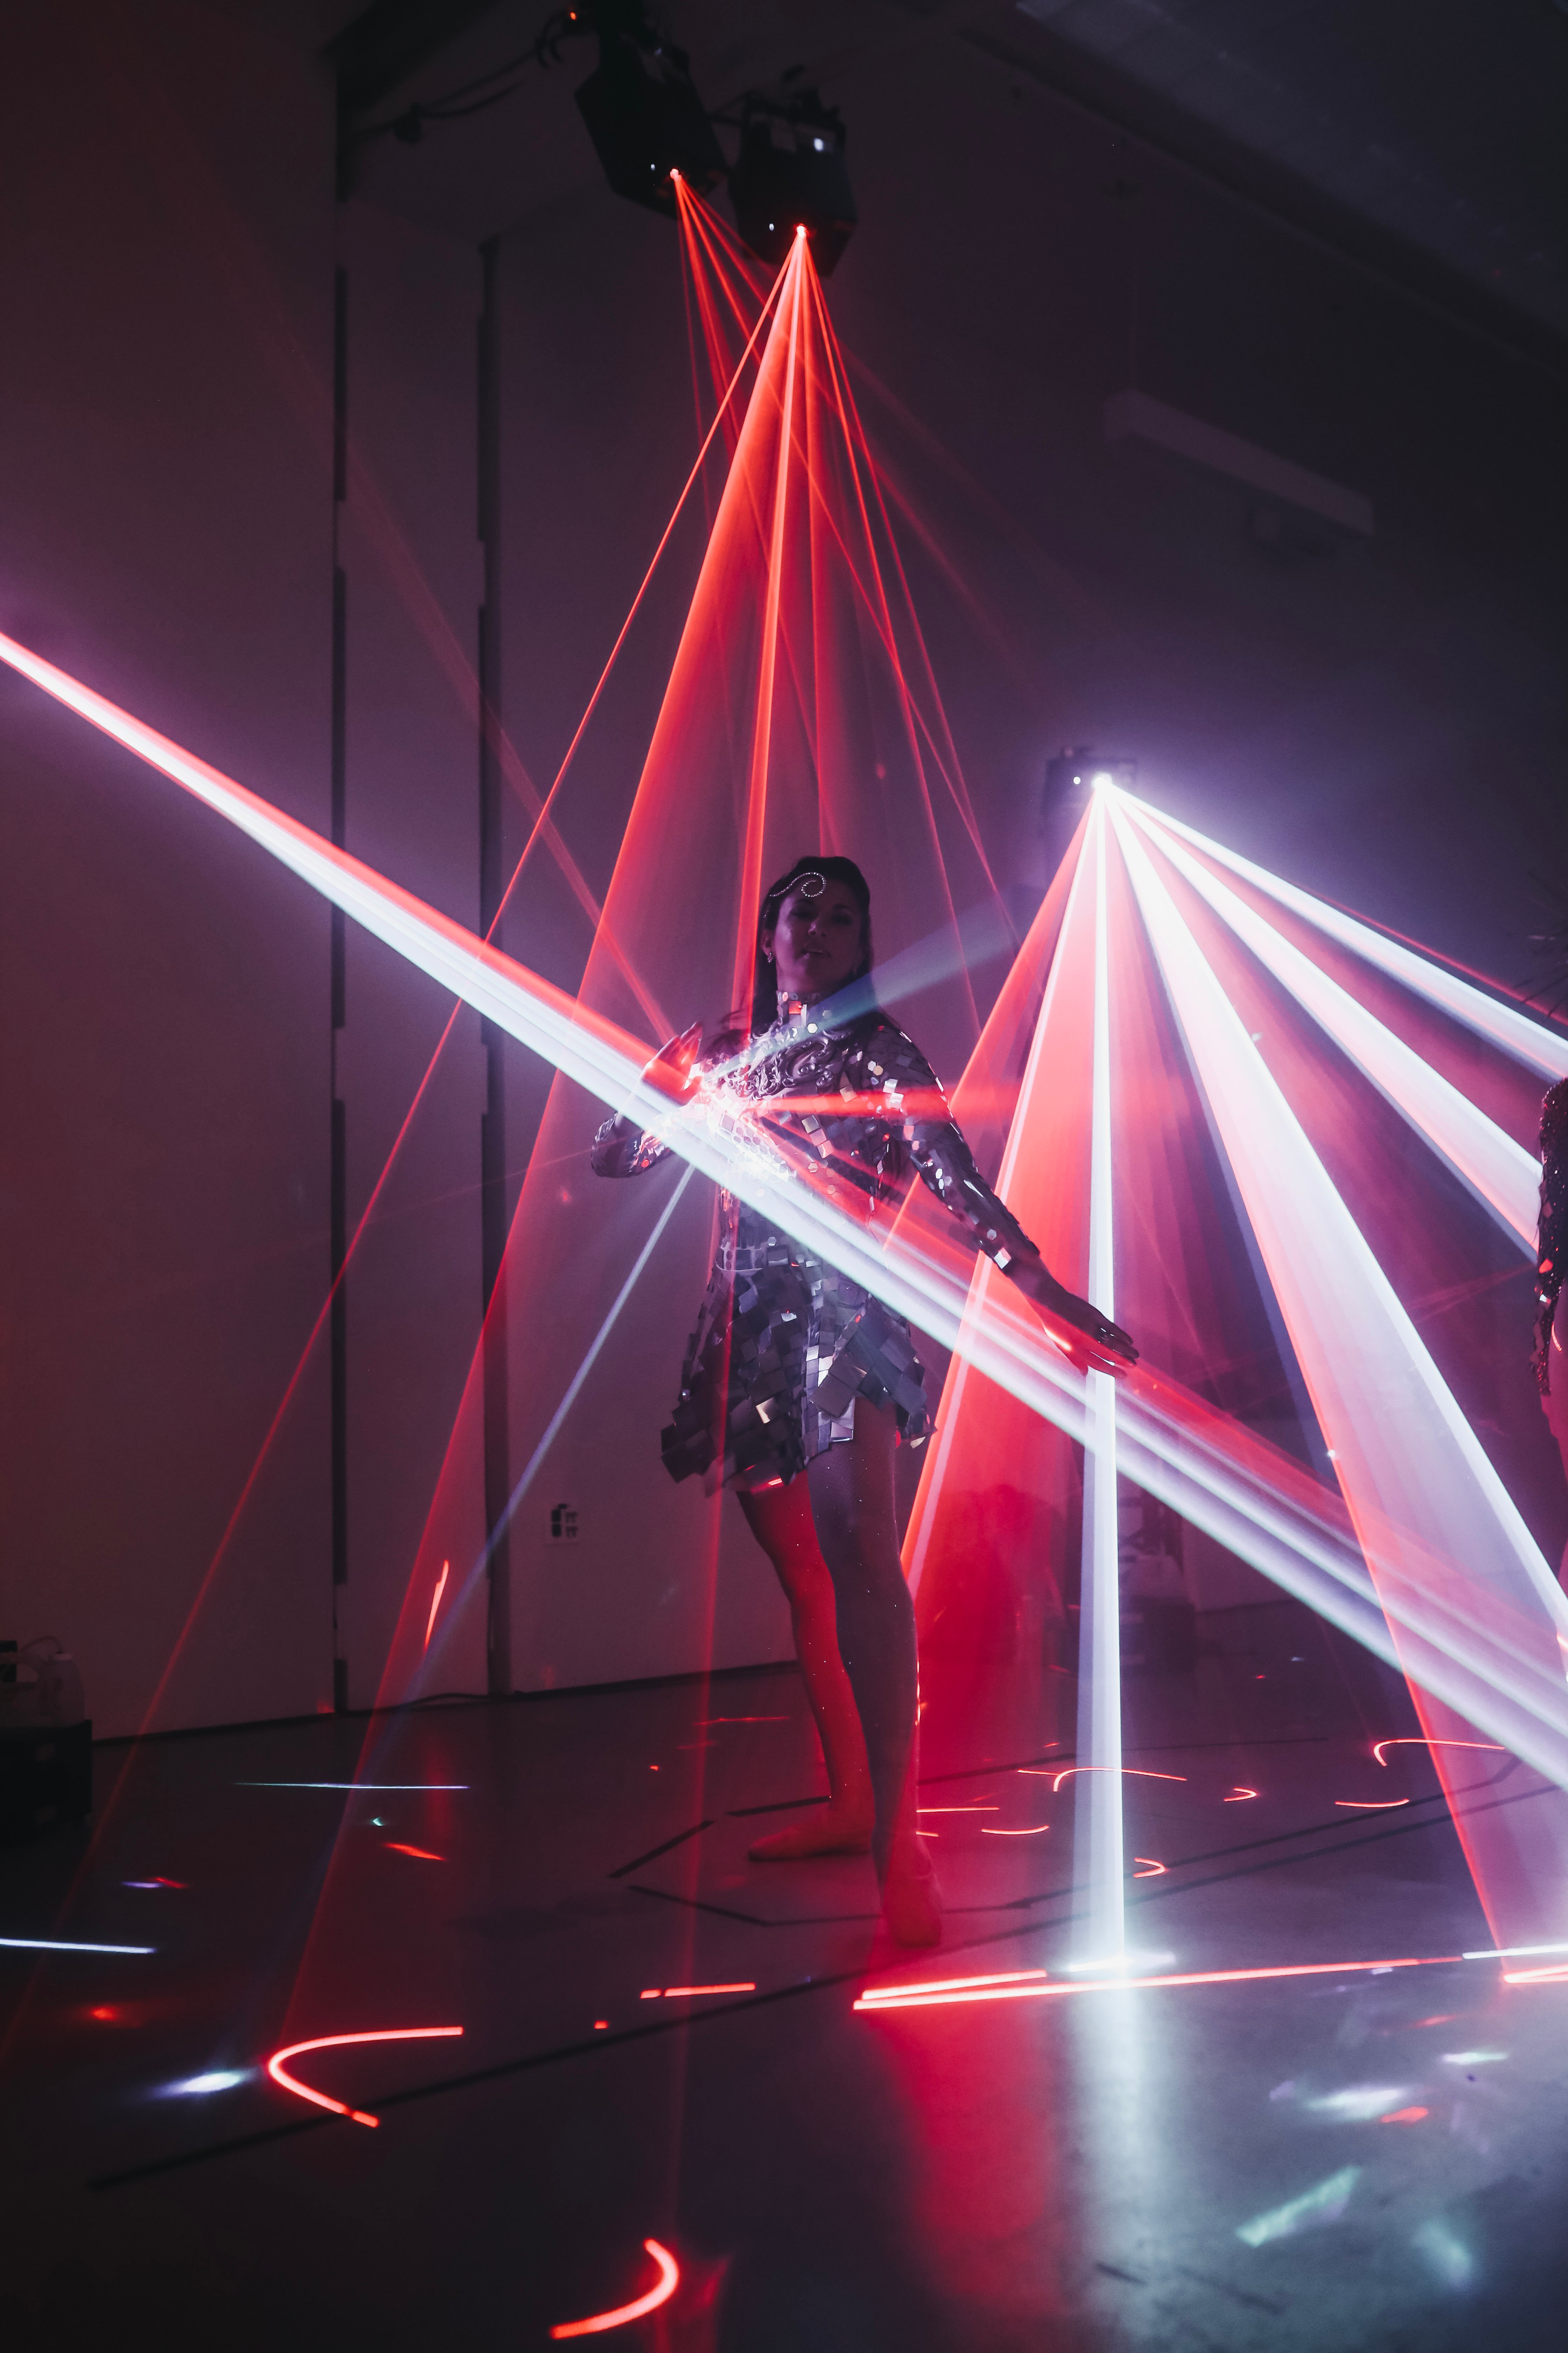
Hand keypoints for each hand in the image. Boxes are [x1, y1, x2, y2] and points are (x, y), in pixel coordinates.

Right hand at [640, 1021, 704, 1106]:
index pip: (689, 1055)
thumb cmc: (665, 1103)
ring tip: (692, 1030)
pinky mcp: (654, 1067)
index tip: (700, 1034)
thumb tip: (699, 1077)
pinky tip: (676, 1040)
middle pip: (684, 1048)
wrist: (647, 1107)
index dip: (695, 1044)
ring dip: (684, 1039)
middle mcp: (673, 1065)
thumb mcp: (684, 1098)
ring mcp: (663, 1065)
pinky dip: (669, 1048)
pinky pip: (663, 1055)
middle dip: (691, 1037)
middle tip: (699, 1025)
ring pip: (675, 1049)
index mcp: (681, 1071)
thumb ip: (693, 1089)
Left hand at [1011, 1260, 1137, 1377]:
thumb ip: (1074, 1359)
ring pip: (1112, 1341)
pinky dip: (1121, 1334)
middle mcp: (1083, 1339)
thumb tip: (1085, 1373)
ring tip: (1136, 1355)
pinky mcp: (1095, 1315)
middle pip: (1107, 1354)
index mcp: (1074, 1348)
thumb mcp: (1060, 1344)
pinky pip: (1111, 1327)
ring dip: (1125, 1349)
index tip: (1122, 1376)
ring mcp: (1090, 1326)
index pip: (1097, 1364)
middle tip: (1134, 1366)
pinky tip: (1129, 1340)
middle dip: (1122, 1361)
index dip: (1111, 1371)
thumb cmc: (1053, 1324)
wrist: (1050, 1300)